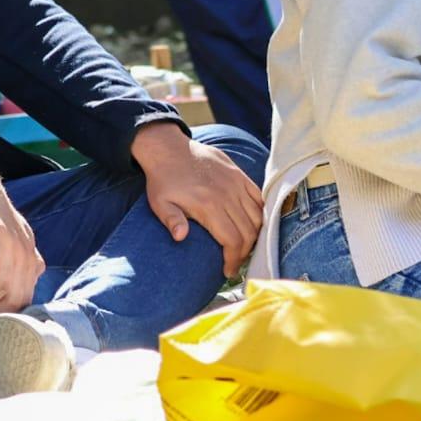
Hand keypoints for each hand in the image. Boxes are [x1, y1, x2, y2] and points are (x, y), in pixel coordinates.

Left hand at [132, 122, 261, 276]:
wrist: (169, 149)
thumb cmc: (163, 180)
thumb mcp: (160, 203)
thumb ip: (172, 220)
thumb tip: (180, 237)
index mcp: (208, 205)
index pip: (232, 240)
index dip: (233, 259)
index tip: (228, 271)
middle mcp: (227, 195)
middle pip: (248, 232)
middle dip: (245, 253)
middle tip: (236, 262)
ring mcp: (235, 183)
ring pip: (257, 216)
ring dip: (255, 235)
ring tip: (245, 247)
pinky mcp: (239, 174)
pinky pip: (258, 197)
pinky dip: (260, 213)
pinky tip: (254, 225)